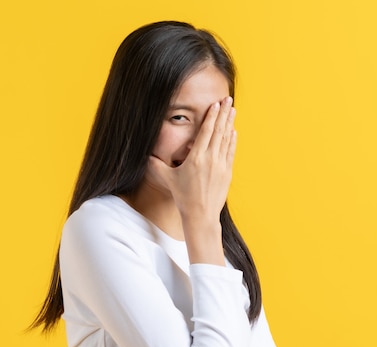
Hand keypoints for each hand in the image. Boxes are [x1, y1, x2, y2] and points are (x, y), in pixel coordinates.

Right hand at [148, 96, 236, 223]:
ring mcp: (221, 166)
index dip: (212, 116)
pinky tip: (233, 131)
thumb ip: (156, 165)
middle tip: (228, 99)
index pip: (206, 132)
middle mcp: (211, 159)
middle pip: (219, 131)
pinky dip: (232, 140)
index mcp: (196, 158)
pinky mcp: (227, 173)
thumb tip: (143, 156)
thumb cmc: (183, 197)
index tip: (216, 104)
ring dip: (229, 123)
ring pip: (226, 139)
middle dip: (224, 113)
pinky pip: (230, 151)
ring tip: (232, 110)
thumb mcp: (167, 179)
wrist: (201, 216)